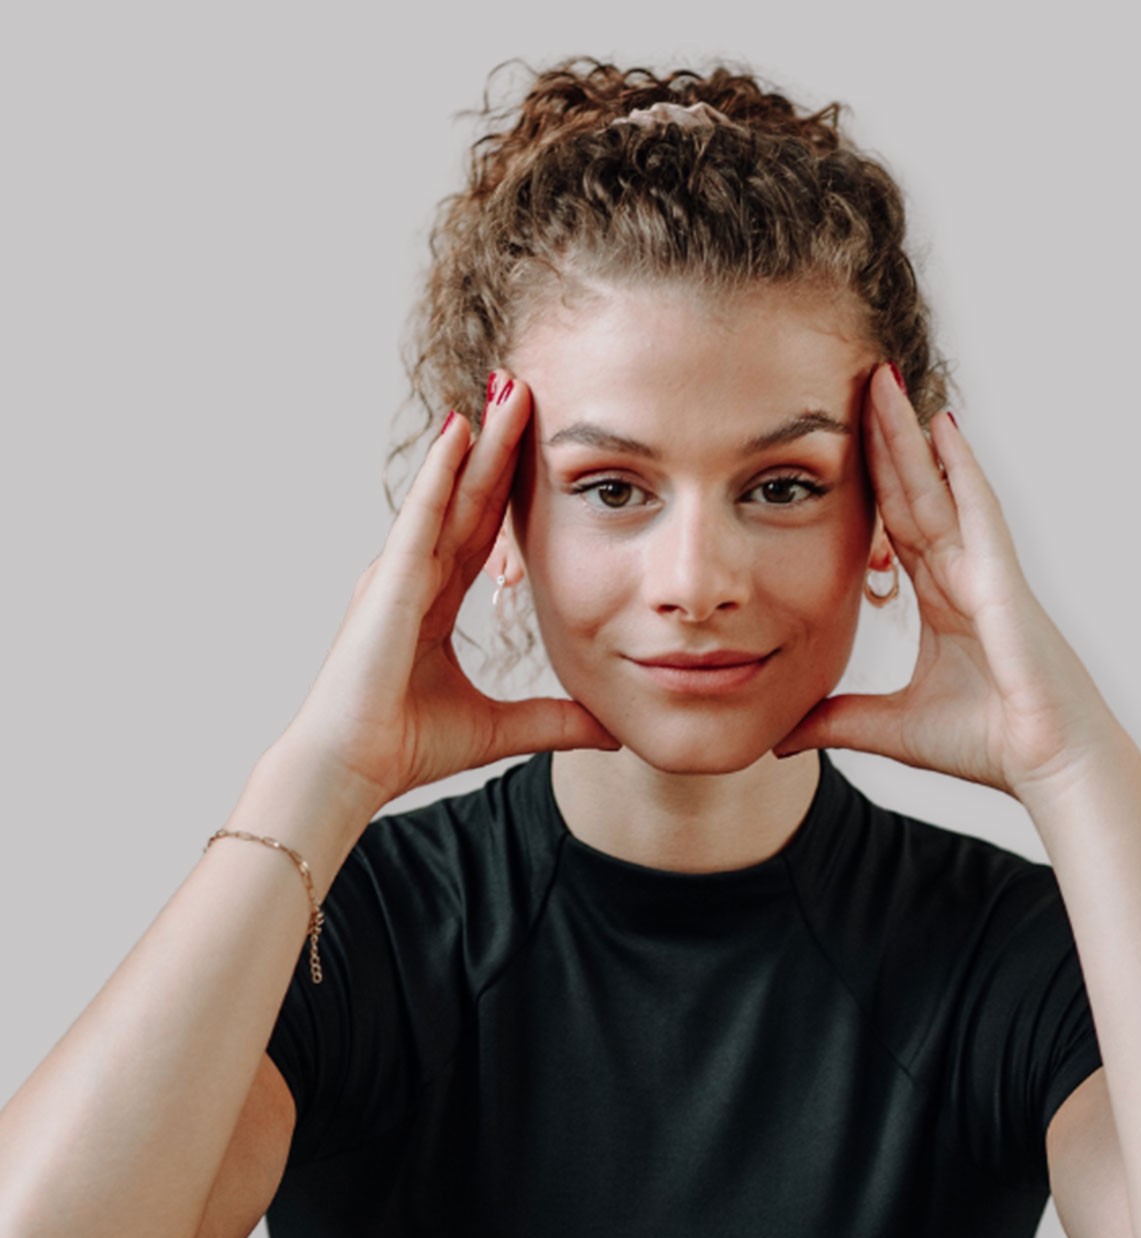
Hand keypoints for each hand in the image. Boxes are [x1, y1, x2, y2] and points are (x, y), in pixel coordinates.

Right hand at [282, 374, 616, 805]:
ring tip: (508, 389)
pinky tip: (462, 432)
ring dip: (478, 442)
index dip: (509, 486)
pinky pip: (420, 516)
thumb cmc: (406, 746)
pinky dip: (440, 474)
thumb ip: (555, 721)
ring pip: (446, 493)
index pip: (482, 529)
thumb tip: (611, 730)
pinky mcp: (386, 582)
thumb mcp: (501, 727)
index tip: (539, 445)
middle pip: (467, 497)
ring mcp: (397, 573)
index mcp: (434, 600)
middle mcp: (414, 576)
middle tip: (526, 389)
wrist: (353, 770)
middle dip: (498, 445)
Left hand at [774, 362, 1123, 800]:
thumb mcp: (888, 727)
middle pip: (913, 491)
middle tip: (857, 382)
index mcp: (941, 599)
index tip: (836, 439)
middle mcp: (962, 574)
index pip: (894, 525)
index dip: (868, 481)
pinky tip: (942, 426)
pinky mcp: (1005, 579)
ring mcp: (986, 570)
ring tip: (885, 382)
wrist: (1050, 767)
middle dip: (885, 438)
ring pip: (940, 488)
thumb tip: (779, 736)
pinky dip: (961, 469)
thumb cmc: (986, 745)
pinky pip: (978, 512)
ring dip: (911, 435)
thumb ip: (835, 721)